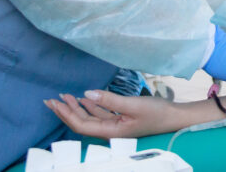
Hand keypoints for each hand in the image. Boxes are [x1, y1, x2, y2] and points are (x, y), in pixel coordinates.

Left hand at [44, 90, 178, 138]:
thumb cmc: (156, 113)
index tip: (55, 102)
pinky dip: (90, 106)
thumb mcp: (132, 105)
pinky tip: (84, 99)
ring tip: (64, 97)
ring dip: (76, 107)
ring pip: (90, 118)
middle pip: (82, 123)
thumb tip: (87, 94)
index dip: (66, 115)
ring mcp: (115, 125)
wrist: (175, 117)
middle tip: (50, 100)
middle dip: (66, 111)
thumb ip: (109, 100)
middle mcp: (110, 131)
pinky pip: (100, 114)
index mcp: (111, 132)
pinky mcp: (121, 119)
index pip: (81, 125)